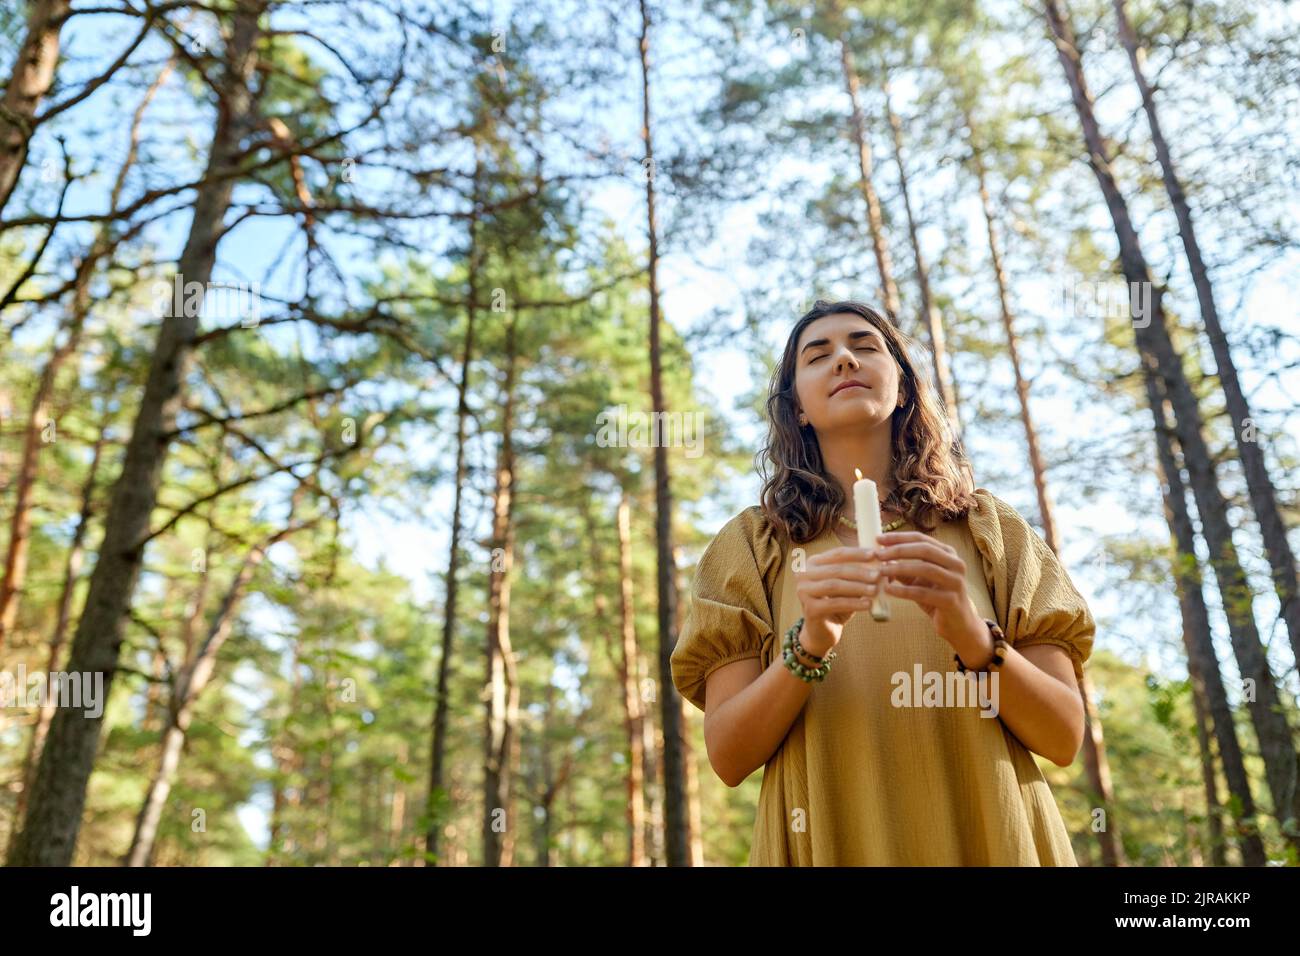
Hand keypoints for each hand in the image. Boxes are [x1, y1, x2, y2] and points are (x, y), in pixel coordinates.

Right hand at [793, 545, 880, 655]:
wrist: (823, 630)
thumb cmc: (838, 603)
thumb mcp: (850, 585)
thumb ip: (863, 574)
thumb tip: (887, 564)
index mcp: (812, 563)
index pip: (837, 553)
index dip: (857, 553)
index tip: (876, 555)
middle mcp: (803, 574)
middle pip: (836, 569)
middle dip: (860, 571)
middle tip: (878, 575)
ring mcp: (803, 591)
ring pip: (834, 585)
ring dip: (857, 587)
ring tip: (875, 590)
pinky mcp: (810, 608)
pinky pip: (835, 603)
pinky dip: (853, 603)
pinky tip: (868, 604)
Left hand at [872, 531, 986, 654]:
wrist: (958, 624)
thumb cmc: (936, 597)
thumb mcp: (918, 580)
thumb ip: (903, 568)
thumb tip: (881, 556)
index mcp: (948, 554)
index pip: (921, 539)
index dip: (899, 537)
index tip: (879, 539)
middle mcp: (956, 564)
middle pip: (925, 550)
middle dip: (899, 550)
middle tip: (878, 554)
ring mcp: (956, 582)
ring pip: (926, 569)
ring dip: (900, 568)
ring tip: (881, 572)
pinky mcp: (951, 600)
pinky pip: (923, 593)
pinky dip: (903, 591)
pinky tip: (888, 590)